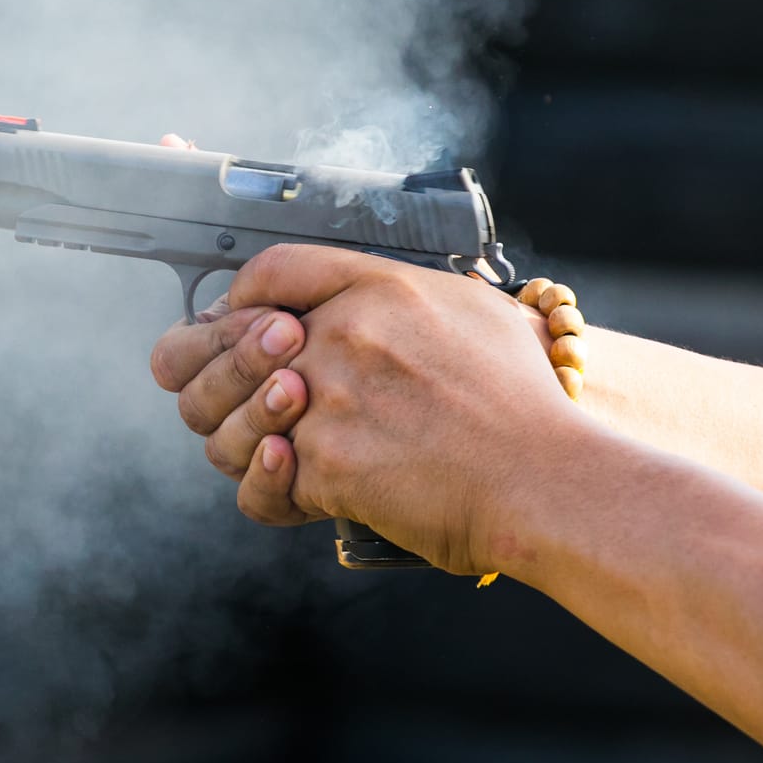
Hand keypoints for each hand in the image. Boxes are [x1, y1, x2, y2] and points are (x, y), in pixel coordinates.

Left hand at [154, 245, 586, 572]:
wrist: (548, 480)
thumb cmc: (525, 405)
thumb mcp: (473, 312)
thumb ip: (401, 297)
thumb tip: (361, 303)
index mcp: (378, 287)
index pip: (269, 271)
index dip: (239, 303)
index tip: (241, 328)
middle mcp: (342, 334)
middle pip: (224, 344)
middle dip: (214, 375)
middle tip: (236, 400)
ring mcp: (327, 399)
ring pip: (227, 421)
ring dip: (240, 441)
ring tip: (278, 451)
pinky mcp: (325, 465)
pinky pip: (259, 485)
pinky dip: (270, 491)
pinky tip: (294, 481)